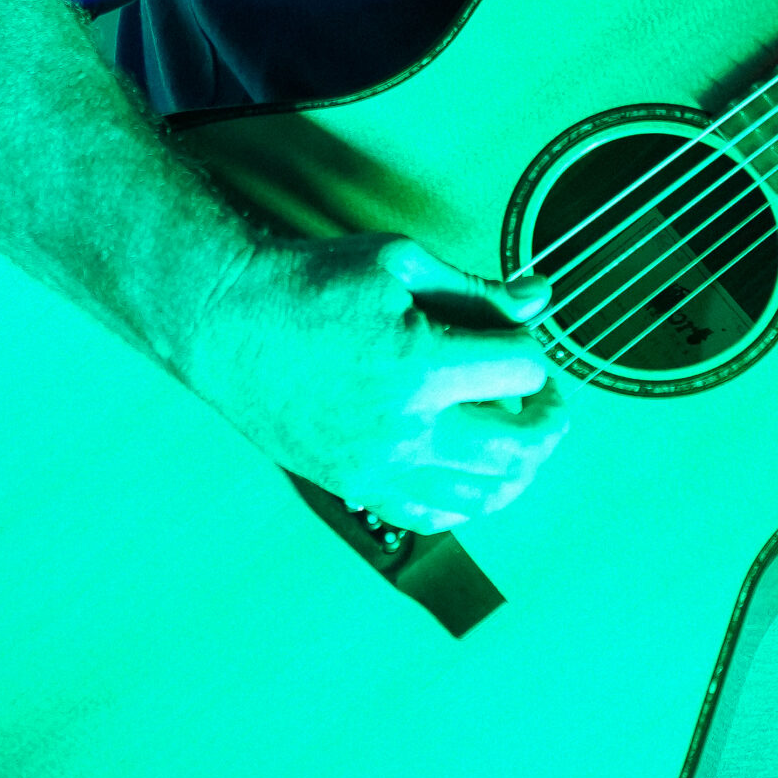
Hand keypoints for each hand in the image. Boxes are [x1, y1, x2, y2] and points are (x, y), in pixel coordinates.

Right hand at [191, 233, 566, 533]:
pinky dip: (469, 501)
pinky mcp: (355, 486)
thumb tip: (540, 299)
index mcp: (419, 364)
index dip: (534, 351)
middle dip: (549, 416)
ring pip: (484, 494)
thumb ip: (477, 290)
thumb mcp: (401, 262)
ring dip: (520, 466)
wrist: (228, 322)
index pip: (521, 370)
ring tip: (521, 435)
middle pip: (519, 444)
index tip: (521, 340)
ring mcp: (377, 467)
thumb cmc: (310, 283)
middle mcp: (402, 428)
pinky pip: (431, 516)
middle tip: (546, 396)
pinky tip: (476, 473)